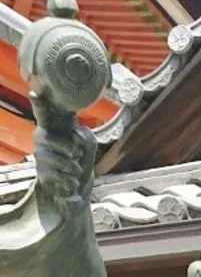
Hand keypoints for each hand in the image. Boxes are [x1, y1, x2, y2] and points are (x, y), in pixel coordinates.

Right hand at [32, 95, 95, 211]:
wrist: (79, 183)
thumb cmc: (82, 156)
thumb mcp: (89, 143)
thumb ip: (85, 135)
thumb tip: (75, 136)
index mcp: (53, 126)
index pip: (43, 113)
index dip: (39, 104)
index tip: (34, 94)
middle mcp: (42, 137)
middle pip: (47, 138)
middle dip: (67, 148)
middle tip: (77, 153)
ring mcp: (40, 155)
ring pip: (52, 158)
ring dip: (71, 166)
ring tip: (77, 168)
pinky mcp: (41, 172)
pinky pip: (53, 174)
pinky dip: (68, 179)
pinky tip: (73, 180)